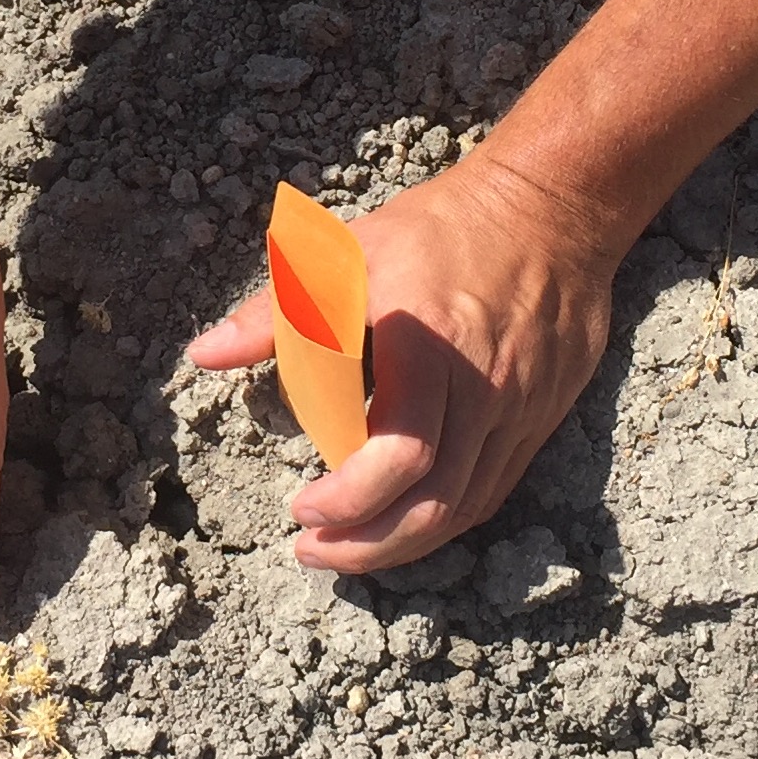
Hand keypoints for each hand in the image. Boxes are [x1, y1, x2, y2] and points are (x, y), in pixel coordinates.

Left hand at [188, 155, 628, 572]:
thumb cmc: (437, 230)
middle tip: (312, 550)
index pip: (399, 455)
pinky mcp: (541, 418)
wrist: (553, 208)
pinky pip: (491, 490)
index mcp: (428, 350)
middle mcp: (482, 390)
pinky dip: (442, 519)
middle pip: (434, 504)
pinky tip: (400, 523)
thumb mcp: (346, 255)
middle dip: (367, 547)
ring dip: (401, 545)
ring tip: (346, 548)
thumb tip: (204, 355)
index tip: (302, 509)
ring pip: (465, 509)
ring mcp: (520, 410)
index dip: (349, 501)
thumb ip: (273, 313)